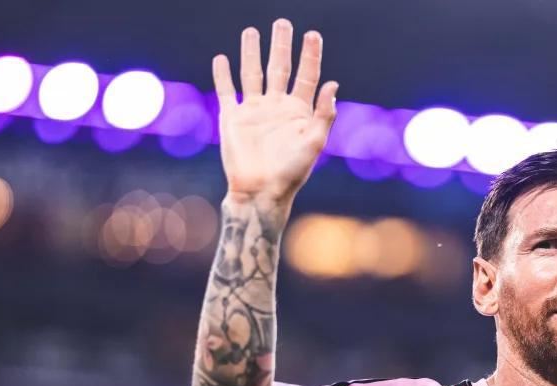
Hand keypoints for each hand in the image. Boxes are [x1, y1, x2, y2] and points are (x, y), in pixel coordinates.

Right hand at [212, 19, 338, 206]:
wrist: (260, 192)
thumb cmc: (291, 173)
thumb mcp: (314, 143)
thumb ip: (323, 115)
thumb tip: (333, 85)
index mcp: (299, 112)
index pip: (306, 76)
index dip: (310, 56)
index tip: (312, 35)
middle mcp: (277, 107)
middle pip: (279, 68)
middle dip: (281, 45)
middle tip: (282, 22)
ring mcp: (254, 111)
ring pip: (251, 73)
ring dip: (251, 52)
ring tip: (251, 31)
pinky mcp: (232, 118)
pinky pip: (227, 91)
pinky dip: (222, 75)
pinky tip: (222, 58)